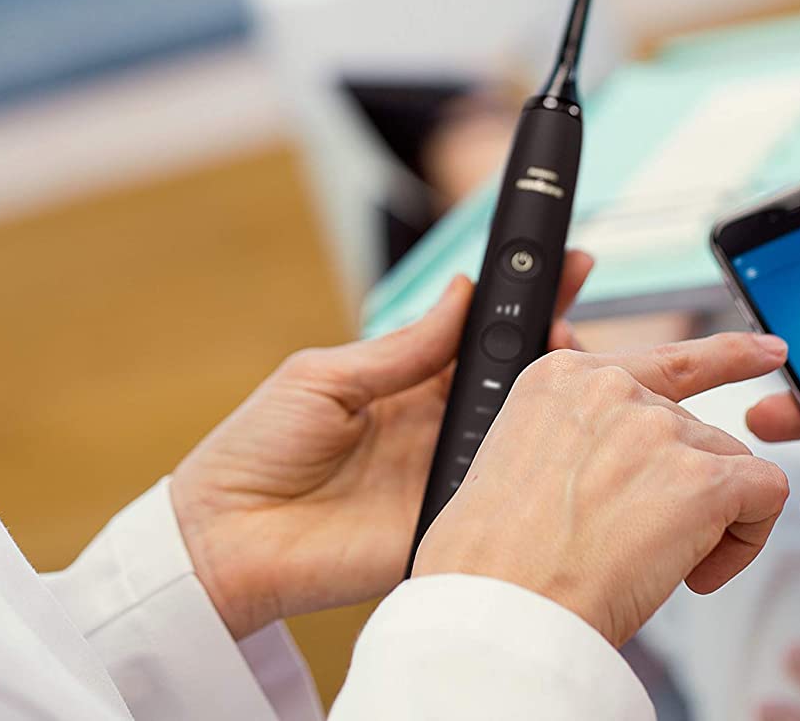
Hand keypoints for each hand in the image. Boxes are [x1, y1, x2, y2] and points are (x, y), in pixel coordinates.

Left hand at [169, 253, 591, 638]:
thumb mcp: (325, 376)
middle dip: (556, 345)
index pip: (483, 336)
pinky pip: (497, 500)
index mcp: (410, 384)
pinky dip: (530, 472)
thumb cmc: (257, 448)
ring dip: (553, 402)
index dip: (524, 302)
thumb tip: (462, 292)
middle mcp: (437, 429)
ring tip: (575, 362)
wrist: (221, 535)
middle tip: (578, 313)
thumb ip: (400, 348)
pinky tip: (555, 439)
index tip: (566, 264)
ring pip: (520, 436)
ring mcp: (444, 479)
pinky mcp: (443, 530)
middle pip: (515, 382)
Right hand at [413, 332, 791, 647]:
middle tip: (643, 547)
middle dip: (685, 490)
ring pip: (731, 463)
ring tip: (660, 567)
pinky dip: (747, 539)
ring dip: (712, 521)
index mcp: (563, 376)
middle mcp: (612, 388)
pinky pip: (765, 492)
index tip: (765, 352)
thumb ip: (578, 437)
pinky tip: (698, 572)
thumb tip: (632, 468)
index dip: (724, 357)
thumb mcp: (518, 461)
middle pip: (695, 429)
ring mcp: (658, 427)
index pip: (663, 359)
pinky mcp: (700, 477)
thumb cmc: (498, 558)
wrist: (498, 602)